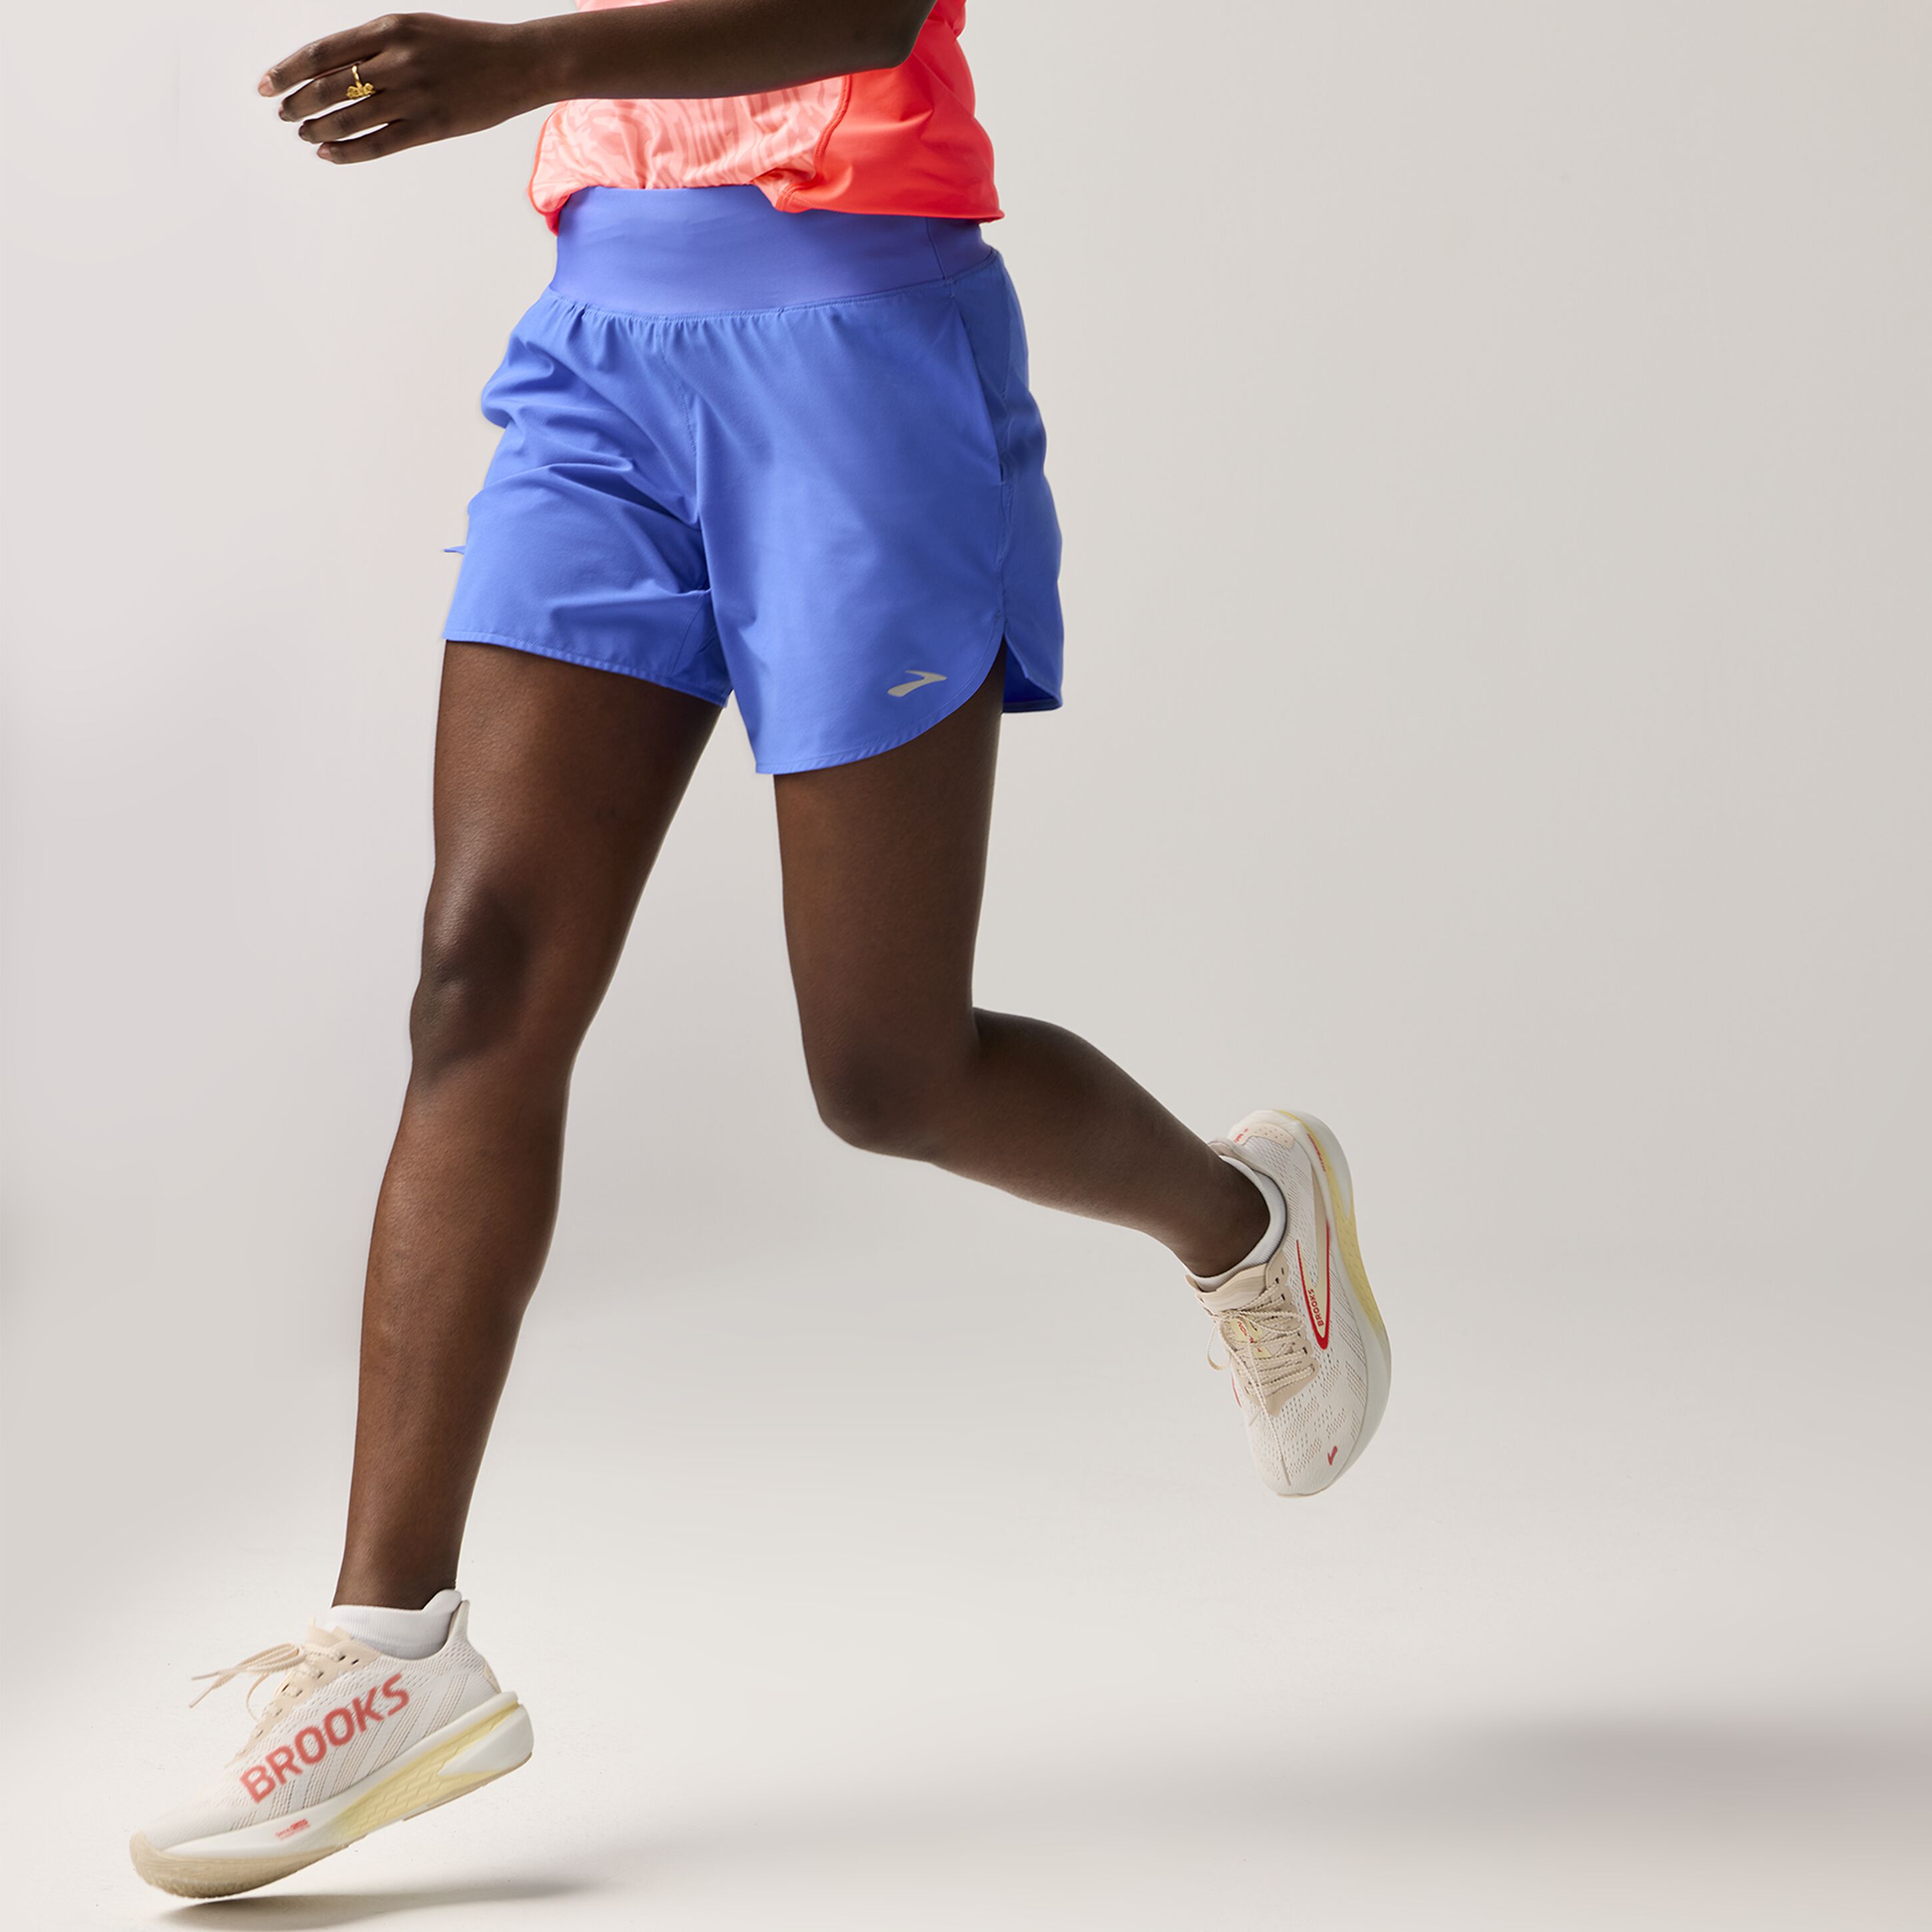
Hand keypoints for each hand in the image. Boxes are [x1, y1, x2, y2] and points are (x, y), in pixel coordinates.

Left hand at [260, 13, 552, 163]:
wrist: (516, 63)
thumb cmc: (463, 46)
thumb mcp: (413, 29)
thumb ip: (374, 47)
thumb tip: (331, 71)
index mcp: (388, 30)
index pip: (322, 53)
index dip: (287, 70)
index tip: (266, 84)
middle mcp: (396, 62)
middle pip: (329, 87)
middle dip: (298, 102)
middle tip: (283, 113)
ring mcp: (414, 97)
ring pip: (349, 118)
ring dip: (318, 128)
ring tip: (303, 133)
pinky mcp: (431, 127)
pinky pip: (379, 144)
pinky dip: (348, 151)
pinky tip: (327, 153)